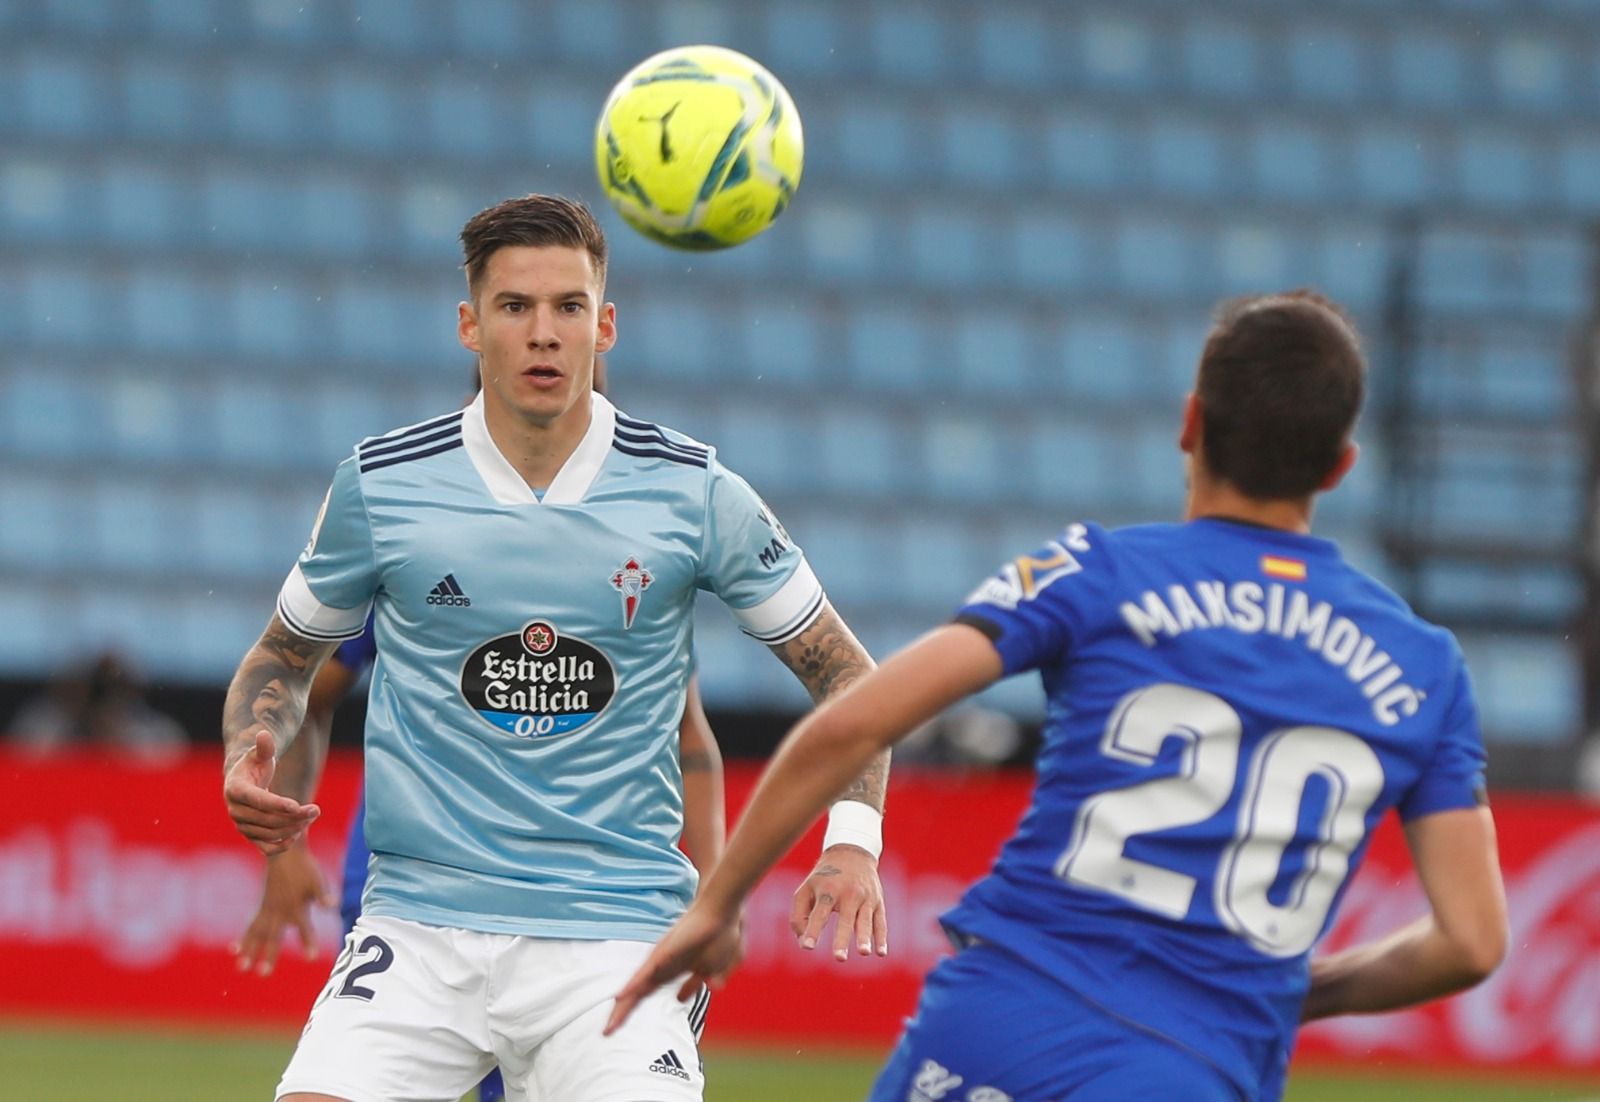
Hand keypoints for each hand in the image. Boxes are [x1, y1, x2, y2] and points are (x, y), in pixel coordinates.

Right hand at [223, 730, 319, 854]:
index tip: (297, 806)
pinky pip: (265, 847)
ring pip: (269, 833)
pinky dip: (281, 845)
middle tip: (316, 809)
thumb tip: (264, 734)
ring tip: (312, 816)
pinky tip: (297, 835)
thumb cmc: (254, 765)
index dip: (277, 804)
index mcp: (236, 789)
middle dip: (294, 816)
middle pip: (267, 819)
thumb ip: (263, 747)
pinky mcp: (250, 836)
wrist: (244, 783)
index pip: (257, 800)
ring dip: (293, 827)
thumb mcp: (259, 754)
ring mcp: (241, 825)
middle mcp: (235, 810)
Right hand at [234, 838, 334, 975]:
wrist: (285, 853)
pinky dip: (244, 938)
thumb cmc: (304, 868)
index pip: (305, 928)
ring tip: (241, 968)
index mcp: (295, 907)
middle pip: (273, 936)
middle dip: (269, 955)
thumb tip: (332, 906)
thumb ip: (323, 895)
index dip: (309, 941)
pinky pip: (251, 925)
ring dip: (250, 950)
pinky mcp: (263, 908)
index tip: (312, 958)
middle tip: (263, 973)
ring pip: (257, 934)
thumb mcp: (317, 881)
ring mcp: (269, 910)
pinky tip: (235, 949)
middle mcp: (280, 911)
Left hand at [605, 904, 743, 1036]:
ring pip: (636, 988)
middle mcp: (662, 967)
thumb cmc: (718, 935)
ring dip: (623, 1007)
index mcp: (672, 971)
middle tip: (607, 1032)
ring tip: (609, 1025)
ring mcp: (660, 961)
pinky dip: (632, 987)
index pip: (650, 994)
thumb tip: (705, 993)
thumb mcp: (710, 968)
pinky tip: (620, 998)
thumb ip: (699, 982)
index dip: (638, 1010)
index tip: (624, 1026)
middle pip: (638, 995)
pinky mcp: (662, 954)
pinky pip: (644, 973)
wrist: (719, 913)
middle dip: (623, 1014)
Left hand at [791, 844, 888, 960]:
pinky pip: (880, 921)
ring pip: (866, 920)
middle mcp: (848, 893)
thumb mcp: (806, 889)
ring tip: (863, 953)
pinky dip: (881, 937)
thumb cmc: (823, 878)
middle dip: (842, 938)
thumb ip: (800, 916)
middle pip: (845, 918)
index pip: (819, 912)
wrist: (851, 852)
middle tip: (839, 958)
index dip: (813, 929)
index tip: (808, 946)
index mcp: (827, 890)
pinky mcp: (878, 901)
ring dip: (865, 937)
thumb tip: (804, 943)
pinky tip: (881, 952)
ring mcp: (865, 897)